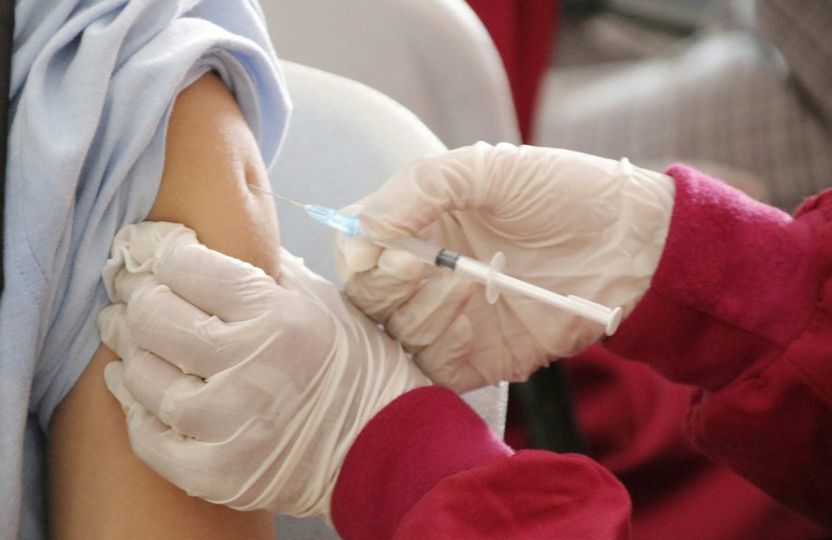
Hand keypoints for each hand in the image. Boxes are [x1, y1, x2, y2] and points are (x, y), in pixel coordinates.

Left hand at [98, 222, 428, 517]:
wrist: (381, 447)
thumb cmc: (353, 366)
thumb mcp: (321, 301)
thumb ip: (263, 269)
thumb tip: (201, 244)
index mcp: (277, 315)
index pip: (187, 267)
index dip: (162, 254)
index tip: (155, 254)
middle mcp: (251, 366)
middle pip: (154, 317)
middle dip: (134, 296)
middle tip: (127, 289)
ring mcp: (231, 425)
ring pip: (144, 376)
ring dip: (127, 350)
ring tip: (125, 335)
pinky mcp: (217, 473)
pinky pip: (149, 438)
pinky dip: (134, 408)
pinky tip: (130, 385)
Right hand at [335, 143, 674, 391]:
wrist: (633, 244)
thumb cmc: (564, 194)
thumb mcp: (488, 168)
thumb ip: (420, 187)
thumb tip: (363, 229)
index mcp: (419, 225)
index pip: (354, 246)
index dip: (358, 252)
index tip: (386, 248)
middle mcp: (424, 275)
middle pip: (365, 295)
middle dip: (386, 283)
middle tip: (423, 266)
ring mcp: (447, 319)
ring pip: (394, 333)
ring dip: (423, 309)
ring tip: (472, 284)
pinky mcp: (474, 359)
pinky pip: (431, 369)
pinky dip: (439, 348)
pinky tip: (472, 319)